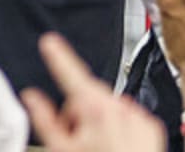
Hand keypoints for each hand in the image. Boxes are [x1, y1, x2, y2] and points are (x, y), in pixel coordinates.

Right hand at [22, 33, 165, 151]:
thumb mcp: (62, 150)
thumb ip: (45, 120)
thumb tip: (32, 98)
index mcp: (94, 109)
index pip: (70, 73)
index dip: (57, 56)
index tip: (49, 42)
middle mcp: (118, 107)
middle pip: (88, 95)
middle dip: (77, 113)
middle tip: (74, 140)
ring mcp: (138, 117)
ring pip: (109, 107)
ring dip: (99, 122)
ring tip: (97, 149)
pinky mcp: (152, 129)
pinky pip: (129, 118)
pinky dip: (121, 129)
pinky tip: (116, 149)